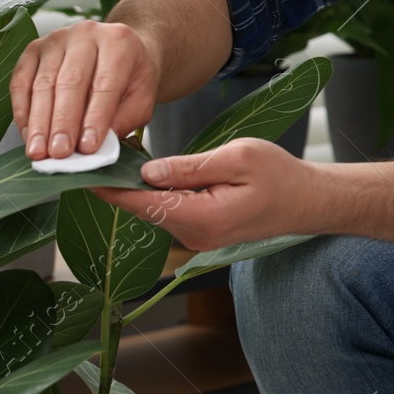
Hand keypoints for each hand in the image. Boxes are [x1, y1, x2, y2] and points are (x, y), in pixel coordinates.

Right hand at [10, 20, 161, 160]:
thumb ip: (123, 119)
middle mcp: (86, 34)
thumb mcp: (141, 98)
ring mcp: (56, 39)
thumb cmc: (130, 78)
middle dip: (63, 122)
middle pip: (70, 81)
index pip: (105, 83)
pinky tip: (27, 135)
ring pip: (43, 83)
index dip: (95, 117)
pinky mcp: (33, 49)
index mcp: (119, 41)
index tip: (88, 147)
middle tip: (59, 153)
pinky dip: (22, 111)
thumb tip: (96, 145)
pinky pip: (21, 82)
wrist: (118, 50)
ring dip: (39, 122)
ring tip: (39, 151)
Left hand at [92, 138, 316, 250]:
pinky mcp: (202, 231)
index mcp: (203, 218)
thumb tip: (148, 171)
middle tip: (99, 155)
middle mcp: (195, 236)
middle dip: (120, 185)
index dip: (111, 190)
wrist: (308, 201)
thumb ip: (190, 167)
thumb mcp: (238, 157)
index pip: (144, 205)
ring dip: (139, 188)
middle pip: (145, 209)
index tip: (85, 174)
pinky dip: (157, 193)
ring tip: (121, 158)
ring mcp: (198, 238)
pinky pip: (171, 211)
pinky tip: (151, 173)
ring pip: (156, 210)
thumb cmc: (280, 175)